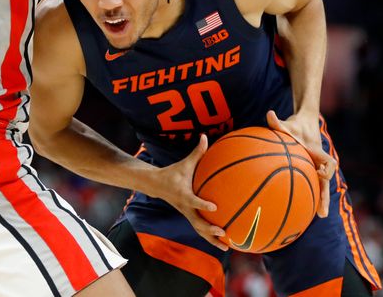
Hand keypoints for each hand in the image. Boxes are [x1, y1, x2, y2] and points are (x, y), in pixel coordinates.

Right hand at [153, 134, 228, 250]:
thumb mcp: (185, 163)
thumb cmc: (173, 173)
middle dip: (209, 229)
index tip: (214, 208)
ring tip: (226, 247)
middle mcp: (185, 208)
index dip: (202, 205)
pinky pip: (200, 230)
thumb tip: (205, 137)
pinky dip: (211, 237)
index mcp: (184, 194)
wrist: (156, 186)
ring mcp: (186, 214)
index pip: (193, 201)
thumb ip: (197, 152)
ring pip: (199, 230)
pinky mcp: (189, 217)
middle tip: (223, 231)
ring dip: (212, 239)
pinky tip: (224, 243)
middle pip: (197, 222)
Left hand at [266, 110, 335, 217]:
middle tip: (322, 214)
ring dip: (319, 201)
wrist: (306, 124)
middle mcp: (320, 163)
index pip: (328, 162)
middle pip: (327, 183)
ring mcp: (316, 168)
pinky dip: (309, 195)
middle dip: (325, 198)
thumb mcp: (286, 124)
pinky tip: (299, 208)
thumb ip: (277, 122)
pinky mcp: (311, 171)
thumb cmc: (295, 126)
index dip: (326, 169)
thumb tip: (268, 113)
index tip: (320, 173)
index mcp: (317, 152)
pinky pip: (312, 185)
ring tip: (316, 217)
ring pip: (321, 187)